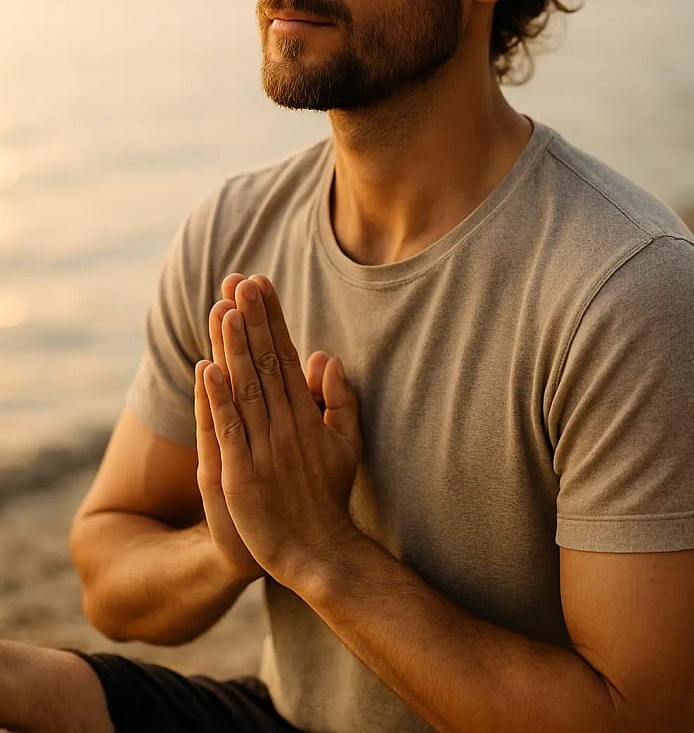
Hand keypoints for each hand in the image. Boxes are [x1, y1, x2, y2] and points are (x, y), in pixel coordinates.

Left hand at [200, 274, 361, 590]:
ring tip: (224, 308)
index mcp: (306, 415)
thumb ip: (339, 400)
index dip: (272, 319)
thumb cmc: (328, 497)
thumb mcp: (346, 444)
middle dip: (253, 320)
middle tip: (241, 279)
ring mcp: (263, 449)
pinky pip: (228, 431)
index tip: (260, 284)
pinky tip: (208, 369)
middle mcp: (285, 425)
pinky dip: (218, 400)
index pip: (286, 356)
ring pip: (246, 389)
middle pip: (265, 363)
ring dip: (234, 348)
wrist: (319, 553)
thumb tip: (325, 357)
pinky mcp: (241, 475)